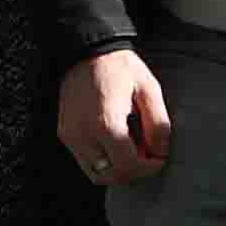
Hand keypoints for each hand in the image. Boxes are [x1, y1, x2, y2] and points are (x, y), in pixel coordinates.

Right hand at [57, 46, 171, 188]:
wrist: (88, 50)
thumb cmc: (118, 66)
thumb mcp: (148, 89)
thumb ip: (158, 124)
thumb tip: (160, 151)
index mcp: (105, 123)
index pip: (128, 166)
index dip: (149, 168)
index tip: (159, 157)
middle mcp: (83, 134)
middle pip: (111, 176)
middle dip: (134, 172)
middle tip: (147, 156)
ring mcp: (71, 135)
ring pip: (96, 173)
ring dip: (117, 170)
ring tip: (131, 150)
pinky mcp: (65, 133)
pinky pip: (85, 161)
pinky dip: (103, 161)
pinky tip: (115, 143)